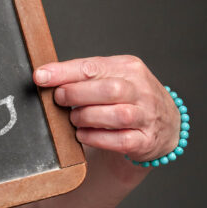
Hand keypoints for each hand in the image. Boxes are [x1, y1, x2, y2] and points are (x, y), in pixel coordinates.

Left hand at [34, 55, 179, 163]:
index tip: (40, 77)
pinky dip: (96, 138)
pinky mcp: (146, 140)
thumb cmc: (127, 97)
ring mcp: (147, 116)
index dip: (64, 72)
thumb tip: (44, 75)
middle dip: (76, 94)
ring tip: (74, 118)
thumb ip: (82, 76)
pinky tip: (83, 134)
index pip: (93, 67)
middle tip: (59, 99)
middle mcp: (141, 90)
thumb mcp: (110, 77)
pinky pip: (120, 140)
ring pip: (116, 115)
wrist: (166, 123)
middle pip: (108, 89)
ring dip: (86, 117)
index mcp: (128, 68)